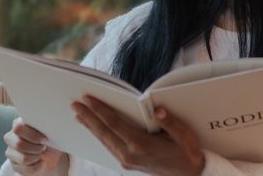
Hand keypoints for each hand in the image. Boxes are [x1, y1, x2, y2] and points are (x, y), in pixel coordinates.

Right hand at [3, 117, 67, 175]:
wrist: (51, 155)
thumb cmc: (49, 139)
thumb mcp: (49, 130)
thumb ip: (45, 125)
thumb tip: (52, 123)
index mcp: (18, 124)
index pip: (18, 127)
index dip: (33, 135)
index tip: (45, 139)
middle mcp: (11, 137)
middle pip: (19, 144)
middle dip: (36, 147)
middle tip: (44, 147)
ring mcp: (11, 151)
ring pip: (23, 158)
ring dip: (37, 156)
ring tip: (42, 153)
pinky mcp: (14, 165)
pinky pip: (26, 168)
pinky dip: (37, 165)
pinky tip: (39, 161)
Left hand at [71, 96, 204, 175]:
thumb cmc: (187, 153)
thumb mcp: (185, 136)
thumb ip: (171, 123)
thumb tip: (158, 110)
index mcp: (141, 145)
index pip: (114, 123)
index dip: (99, 110)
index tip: (88, 99)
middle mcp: (130, 154)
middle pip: (103, 132)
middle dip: (88, 117)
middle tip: (75, 104)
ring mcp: (127, 160)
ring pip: (103, 140)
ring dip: (90, 126)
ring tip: (79, 114)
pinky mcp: (127, 163)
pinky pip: (108, 146)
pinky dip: (98, 135)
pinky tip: (93, 128)